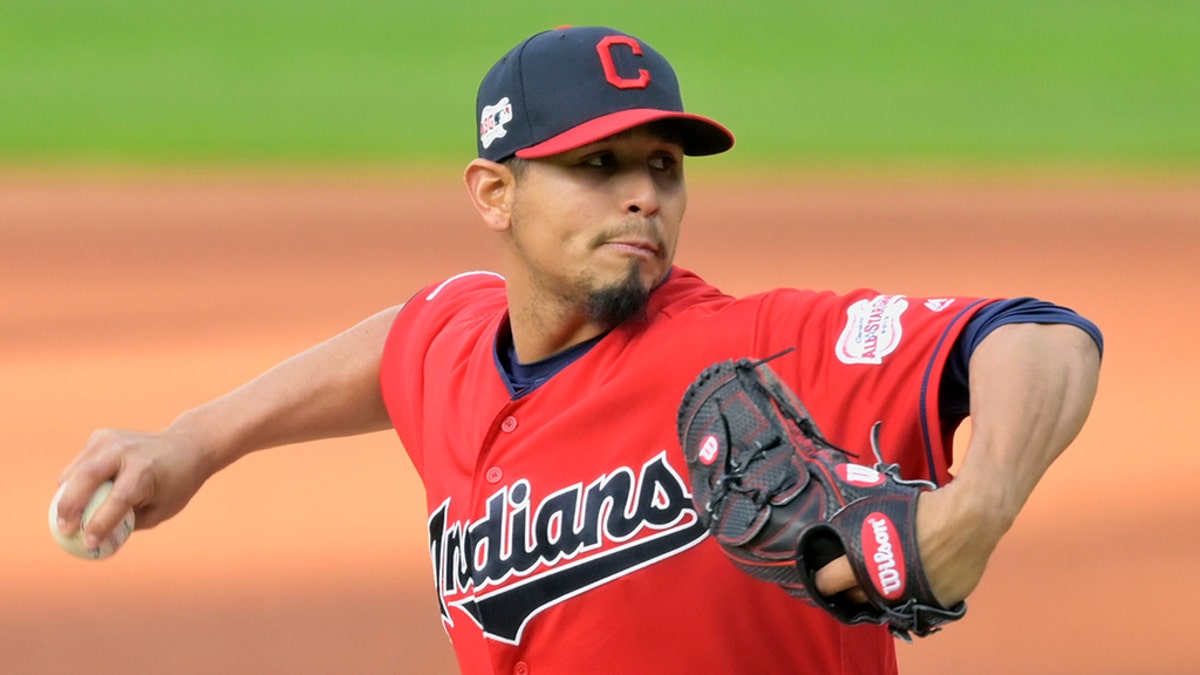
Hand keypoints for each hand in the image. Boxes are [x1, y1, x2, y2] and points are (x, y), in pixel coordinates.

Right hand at [53, 428, 212, 548]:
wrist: (186, 445)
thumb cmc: (175, 485)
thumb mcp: (161, 510)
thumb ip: (129, 524)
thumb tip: (94, 539)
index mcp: (144, 471)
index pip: (118, 499)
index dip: (100, 523)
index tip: (88, 543)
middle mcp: (125, 451)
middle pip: (86, 478)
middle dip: (68, 508)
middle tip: (63, 531)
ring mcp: (110, 440)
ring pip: (74, 471)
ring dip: (65, 497)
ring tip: (66, 519)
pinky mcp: (100, 436)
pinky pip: (78, 465)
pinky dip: (74, 482)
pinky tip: (83, 494)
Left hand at [814, 480, 1006, 606]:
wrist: (970, 518)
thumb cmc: (921, 509)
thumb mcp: (877, 507)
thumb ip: (855, 522)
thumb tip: (835, 515)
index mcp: (863, 564)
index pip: (828, 582)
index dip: (823, 579)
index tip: (823, 576)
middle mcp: (883, 589)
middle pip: (855, 598)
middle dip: (850, 590)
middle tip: (851, 579)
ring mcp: (911, 600)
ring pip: (884, 607)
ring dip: (878, 597)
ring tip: (877, 583)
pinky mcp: (936, 605)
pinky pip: (915, 606)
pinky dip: (910, 597)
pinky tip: (909, 583)